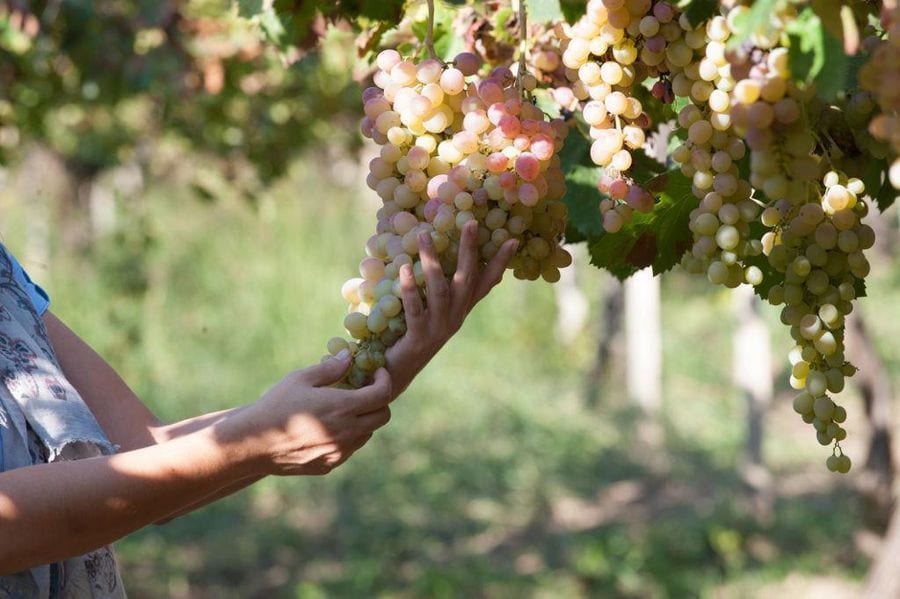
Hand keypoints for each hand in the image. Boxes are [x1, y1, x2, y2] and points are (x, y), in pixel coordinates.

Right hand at [229, 352, 392, 475]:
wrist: (254, 444)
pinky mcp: (330, 464)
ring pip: (368, 434)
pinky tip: (328, 426)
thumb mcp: (301, 379)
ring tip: (343, 408)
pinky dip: (348, 435)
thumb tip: (349, 356)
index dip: (384, 380)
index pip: (382, 394)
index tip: (377, 373)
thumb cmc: (276, 405)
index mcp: (343, 407)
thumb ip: (330, 368)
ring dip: (364, 419)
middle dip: (379, 400)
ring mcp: (340, 451)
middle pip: (383, 416)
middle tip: (364, 390)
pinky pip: (350, 448)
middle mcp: (347, 432)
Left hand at [385, 219, 517, 393]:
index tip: (512, 240)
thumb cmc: (411, 336)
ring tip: (423, 236)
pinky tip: (403, 269)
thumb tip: (438, 258)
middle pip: (467, 280)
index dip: (499, 263)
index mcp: (460, 310)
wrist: (396, 373)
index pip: (484, 283)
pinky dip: (410, 289)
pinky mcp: (419, 338)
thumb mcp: (430, 311)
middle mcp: (455, 318)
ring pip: (441, 291)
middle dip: (470, 251)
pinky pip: (415, 309)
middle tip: (470, 224)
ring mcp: (438, 328)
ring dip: (432, 262)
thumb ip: (440, 289)